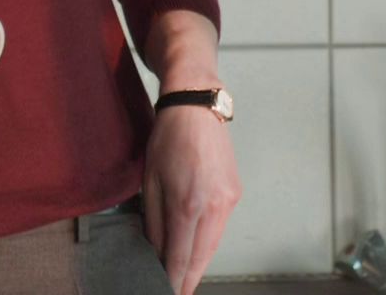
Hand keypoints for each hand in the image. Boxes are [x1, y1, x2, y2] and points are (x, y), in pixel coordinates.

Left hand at [142, 103, 241, 294]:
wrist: (196, 108)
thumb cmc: (169, 139)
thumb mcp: (150, 181)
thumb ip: (153, 221)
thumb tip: (156, 251)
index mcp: (187, 203)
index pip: (180, 256)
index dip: (173, 279)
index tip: (167, 291)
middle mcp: (213, 206)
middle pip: (201, 257)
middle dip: (188, 279)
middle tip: (178, 293)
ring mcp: (228, 201)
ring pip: (213, 245)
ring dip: (200, 264)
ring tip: (186, 278)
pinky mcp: (235, 194)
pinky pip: (220, 228)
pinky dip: (209, 242)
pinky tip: (197, 249)